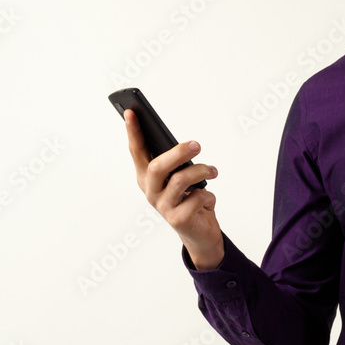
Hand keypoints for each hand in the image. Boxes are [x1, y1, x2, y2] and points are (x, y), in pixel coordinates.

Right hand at [124, 109, 224, 269]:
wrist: (200, 232)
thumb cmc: (190, 198)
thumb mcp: (182, 177)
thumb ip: (178, 162)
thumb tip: (187, 145)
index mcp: (147, 177)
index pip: (137, 151)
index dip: (133, 132)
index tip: (131, 112)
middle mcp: (150, 191)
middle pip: (157, 166)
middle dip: (177, 152)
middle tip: (196, 145)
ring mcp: (162, 206)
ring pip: (180, 180)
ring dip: (201, 171)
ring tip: (212, 170)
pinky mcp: (177, 219)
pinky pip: (196, 197)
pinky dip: (208, 194)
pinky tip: (208, 198)